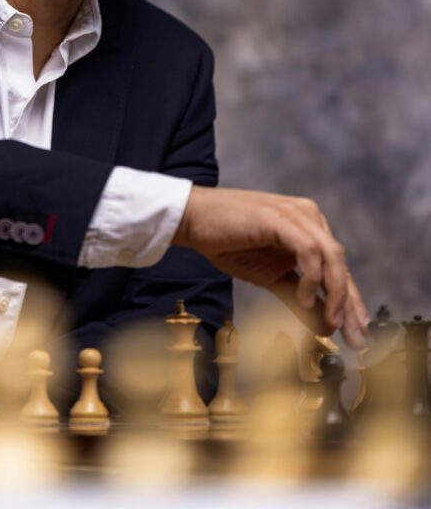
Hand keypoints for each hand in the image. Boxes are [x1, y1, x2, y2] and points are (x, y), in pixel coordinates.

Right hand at [172, 186, 368, 347]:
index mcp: (308, 228)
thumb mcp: (270, 276)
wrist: (194, 220)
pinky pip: (308, 250)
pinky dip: (312, 276)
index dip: (351, 302)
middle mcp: (308, 216)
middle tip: (354, 338)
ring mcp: (295, 214)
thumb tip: (323, 326)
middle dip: (351, 303)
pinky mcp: (279, 217)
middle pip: (340, 263)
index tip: (357, 334)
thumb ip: (297, 297)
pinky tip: (306, 298)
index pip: (337, 268)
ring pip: (331, 255)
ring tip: (332, 323)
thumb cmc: (229, 243)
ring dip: (335, 293)